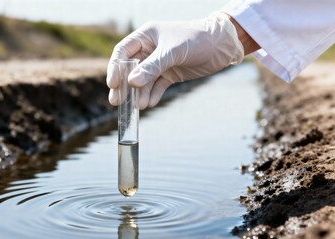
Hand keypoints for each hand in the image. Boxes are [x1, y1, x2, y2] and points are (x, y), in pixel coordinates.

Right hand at [107, 12, 243, 108]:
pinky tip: (149, 103)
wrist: (222, 45)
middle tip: (116, 102)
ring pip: (143, 81)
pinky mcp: (170, 74)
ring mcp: (159, 63)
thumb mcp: (172, 52)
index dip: (115, 68)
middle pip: (130, 70)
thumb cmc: (196, 39)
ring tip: (139, 106)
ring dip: (139, 94)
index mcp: (146, 36)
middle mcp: (150, 50)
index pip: (123, 52)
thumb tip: (131, 83)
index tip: (113, 84)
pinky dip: (152, 95)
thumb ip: (152, 67)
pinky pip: (156, 86)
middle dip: (123, 86)